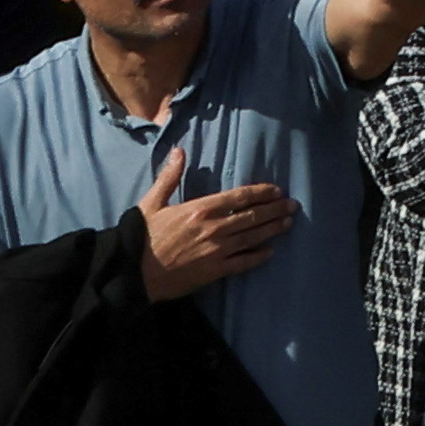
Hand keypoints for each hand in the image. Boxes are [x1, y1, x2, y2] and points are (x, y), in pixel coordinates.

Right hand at [131, 144, 297, 303]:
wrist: (130, 274)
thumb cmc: (140, 238)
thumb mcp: (152, 204)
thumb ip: (169, 177)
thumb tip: (179, 151)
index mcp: (200, 209)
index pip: (239, 197)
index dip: (261, 192)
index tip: (277, 190)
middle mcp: (213, 228)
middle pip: (252, 216)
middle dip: (275, 209)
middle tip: (293, 205)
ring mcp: (216, 251)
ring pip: (252, 238)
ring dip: (272, 229)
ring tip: (288, 223)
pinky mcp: (213, 272)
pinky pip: (242, 264)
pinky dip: (258, 257)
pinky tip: (270, 252)